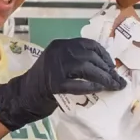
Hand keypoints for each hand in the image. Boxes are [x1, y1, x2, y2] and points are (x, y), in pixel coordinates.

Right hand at [0, 36, 125, 130]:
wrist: (23, 96)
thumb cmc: (44, 82)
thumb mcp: (59, 63)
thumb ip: (76, 60)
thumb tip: (105, 67)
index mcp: (60, 45)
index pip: (88, 44)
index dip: (103, 54)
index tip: (111, 65)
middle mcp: (57, 52)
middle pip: (89, 57)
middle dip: (106, 69)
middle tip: (116, 80)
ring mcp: (55, 68)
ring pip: (86, 69)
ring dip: (103, 78)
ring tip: (112, 86)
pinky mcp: (54, 84)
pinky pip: (78, 84)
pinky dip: (91, 87)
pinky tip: (99, 90)